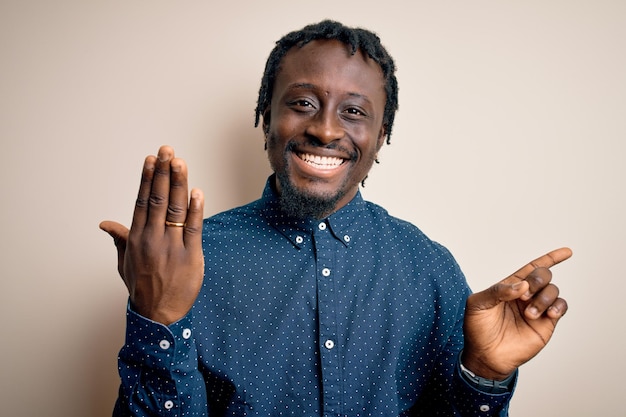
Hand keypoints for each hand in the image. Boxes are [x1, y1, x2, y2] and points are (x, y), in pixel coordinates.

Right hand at [100, 145, 204, 324]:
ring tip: (180, 162)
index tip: (151, 160)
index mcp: (137, 238)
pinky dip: (195, 210)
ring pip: (176, 209)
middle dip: (163, 173)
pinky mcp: (191, 256)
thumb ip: (120, 239)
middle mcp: (153, 239)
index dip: (148, 179)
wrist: (159, 315)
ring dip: (178, 184)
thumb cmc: (142, 287)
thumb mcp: (124, 262)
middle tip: (167, 150)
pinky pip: (193, 228)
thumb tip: (105, 223)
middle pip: (159, 200)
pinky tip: (196, 192)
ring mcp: (172, 247)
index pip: (143, 202)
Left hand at [462, 247, 571, 379]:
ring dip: (543, 298)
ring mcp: (537, 308)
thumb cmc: (478, 328)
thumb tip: (523, 285)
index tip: (567, 252)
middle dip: (538, 280)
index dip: (549, 258)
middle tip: (524, 296)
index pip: (532, 268)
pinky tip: (549, 314)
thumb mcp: (478, 304)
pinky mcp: (546, 323)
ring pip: (553, 290)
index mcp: (509, 286)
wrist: (486, 355)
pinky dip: (558, 306)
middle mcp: (526, 295)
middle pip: (543, 275)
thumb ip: (497, 291)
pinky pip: (561, 307)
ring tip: (530, 314)